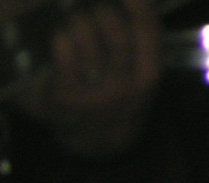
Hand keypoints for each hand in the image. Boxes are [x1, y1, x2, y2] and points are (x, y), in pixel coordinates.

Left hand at [19, 0, 162, 155]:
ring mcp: (92, 96)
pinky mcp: (64, 98)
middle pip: (113, 32)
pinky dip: (61, 38)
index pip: (147, 31)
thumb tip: (131, 1)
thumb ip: (143, 40)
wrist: (96, 142)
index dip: (137, 4)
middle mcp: (123, 89)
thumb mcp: (142, 73)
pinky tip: (60, 36)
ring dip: (77, 20)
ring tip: (73, 19)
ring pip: (86, 39)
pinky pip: (64, 54)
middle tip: (90, 8)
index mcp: (147, 77)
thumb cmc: (118, 96)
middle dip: (101, 10)